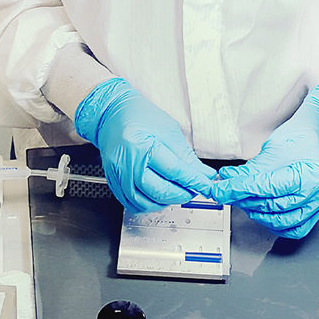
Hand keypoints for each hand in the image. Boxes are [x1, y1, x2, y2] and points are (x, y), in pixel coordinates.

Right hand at [74, 78, 216, 212]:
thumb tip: (203, 175)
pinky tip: (159, 196)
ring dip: (166, 202)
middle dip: (182, 194)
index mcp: (142, 146)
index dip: (194, 181)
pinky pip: (132, 204)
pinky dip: (149, 205)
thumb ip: (186, 156)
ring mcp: (118, 175)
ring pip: (145, 203)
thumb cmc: (138, 116)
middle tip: (194, 189)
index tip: (206, 185)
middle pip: (159, 191)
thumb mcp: (168, 130)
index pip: (174, 171)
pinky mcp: (113, 183)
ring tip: (177, 191)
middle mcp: (127, 163)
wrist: (111, 114)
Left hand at [209, 84, 318, 238]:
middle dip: (245, 200)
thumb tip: (228, 182)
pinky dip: (276, 222)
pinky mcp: (317, 210)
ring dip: (258, 213)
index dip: (239, 190)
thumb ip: (251, 170)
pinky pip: (294, 228)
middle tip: (228, 192)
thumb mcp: (273, 148)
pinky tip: (264, 212)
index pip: (266, 188)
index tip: (221, 190)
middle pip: (273, 206)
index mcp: (309, 175)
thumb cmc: (304, 135)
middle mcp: (318, 193)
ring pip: (282, 222)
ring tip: (244, 200)